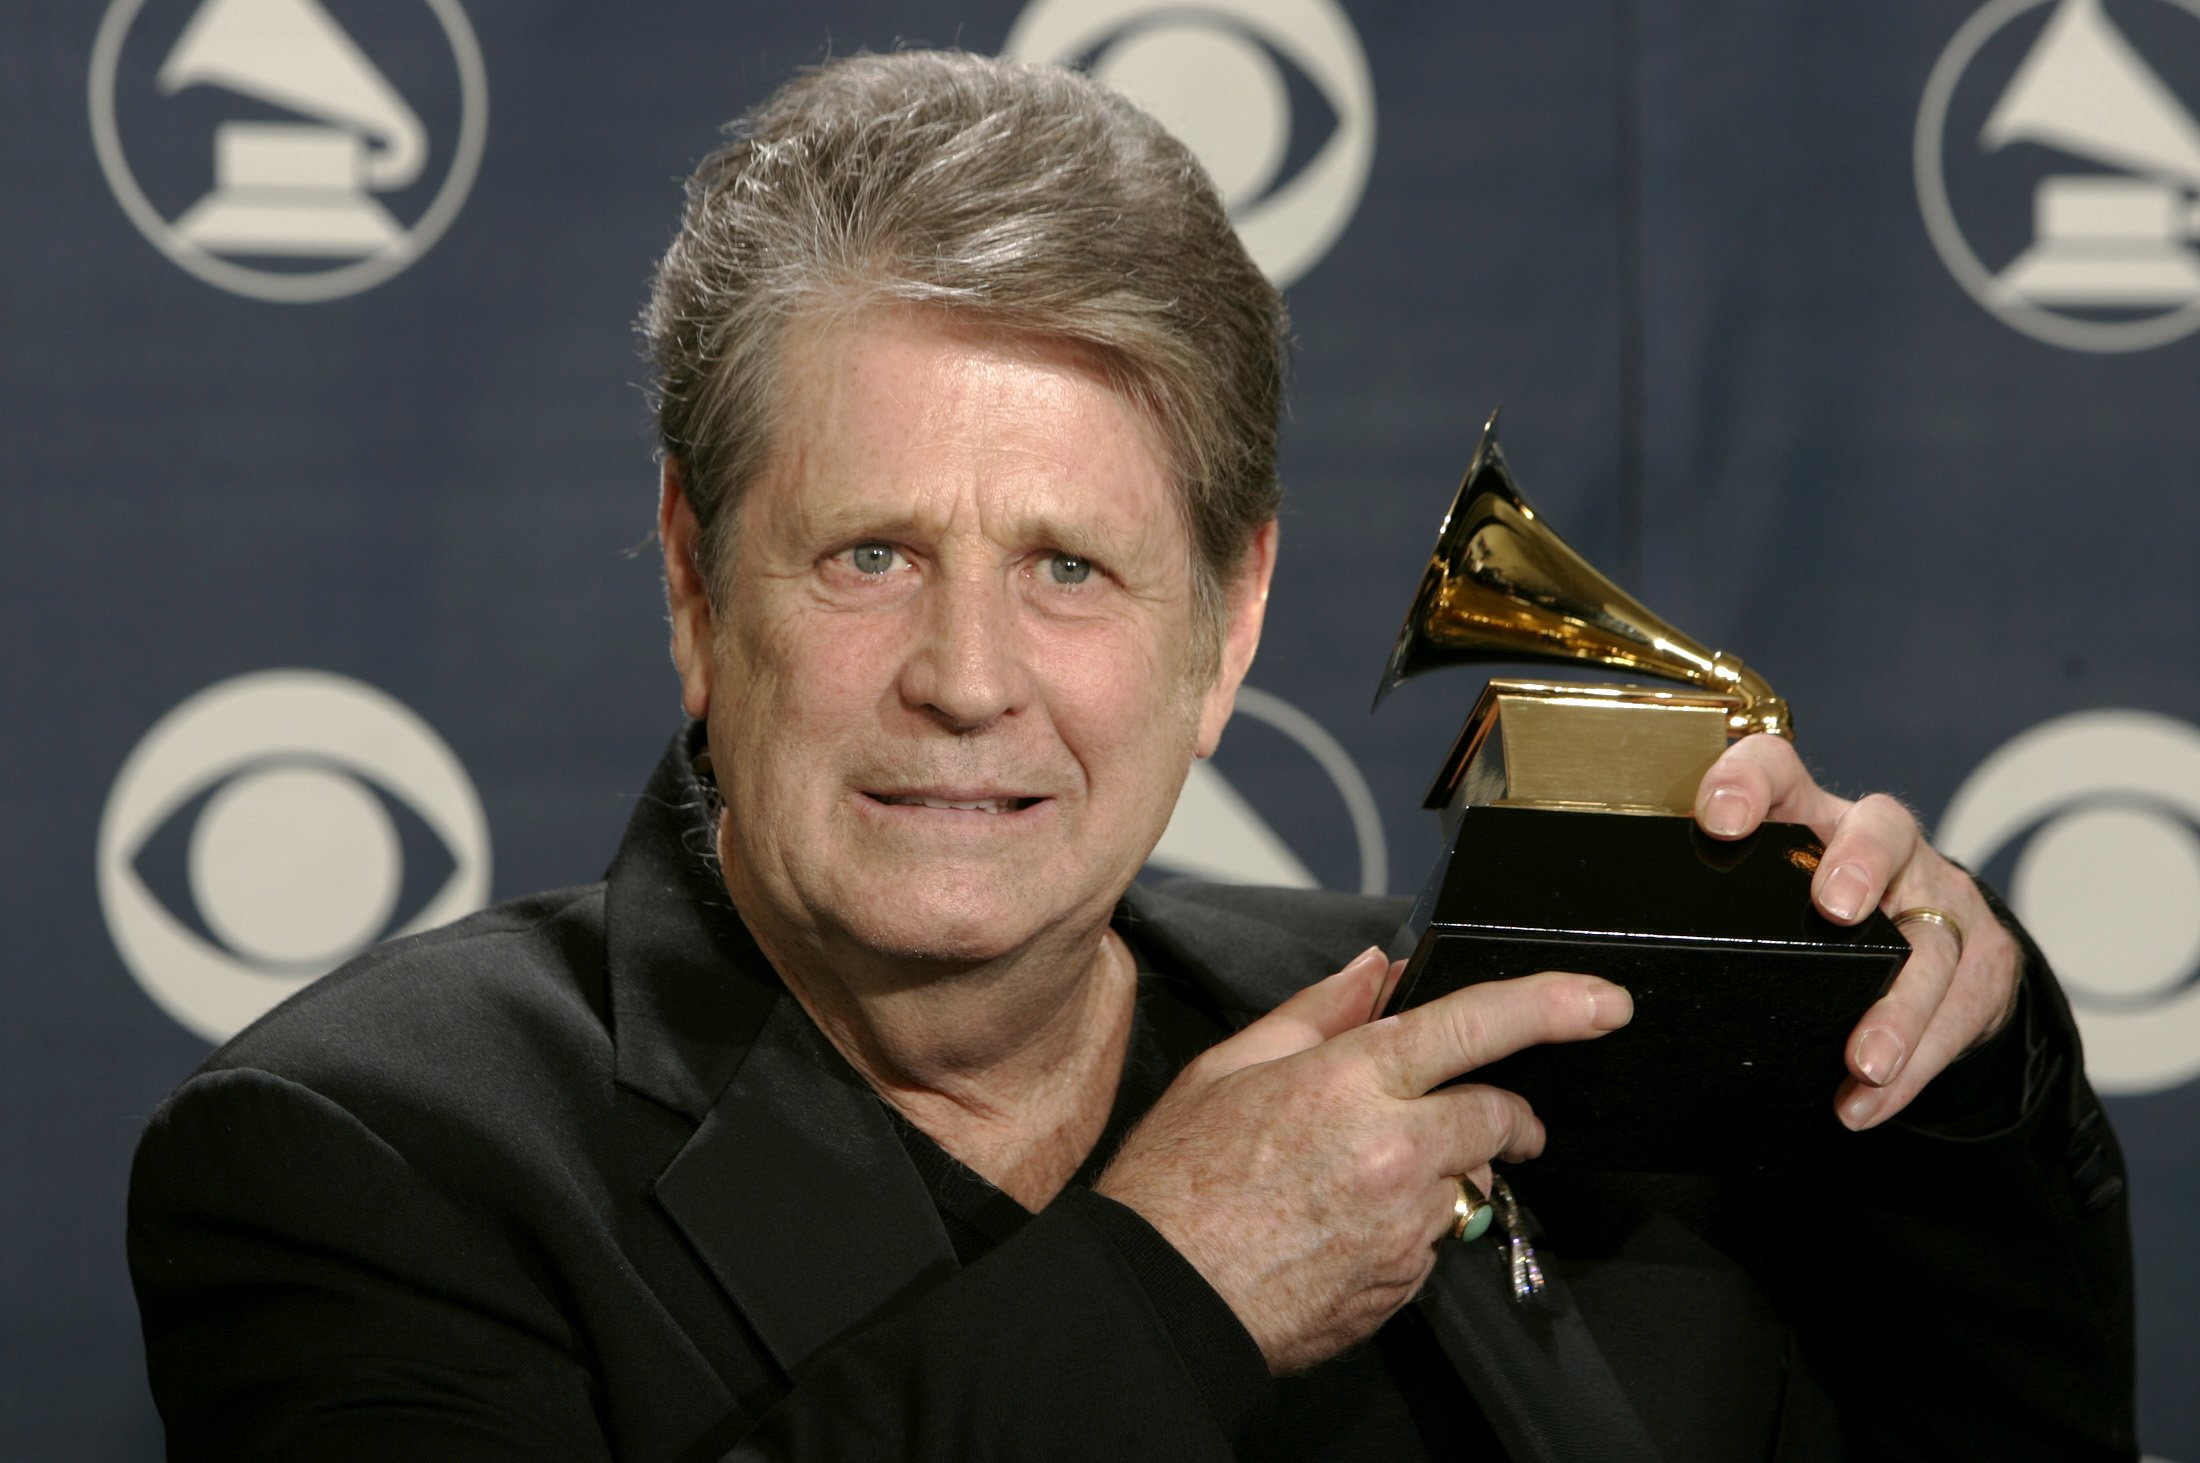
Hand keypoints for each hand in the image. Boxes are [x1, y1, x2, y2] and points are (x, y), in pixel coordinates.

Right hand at [1094, 949, 1628, 1372]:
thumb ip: (1320, 1012)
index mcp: (1350, 1081)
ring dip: (1438, 1171)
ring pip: (1463, 1181)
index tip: (1604, 1003)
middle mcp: (1393, 1151)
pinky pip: (1431, 1240)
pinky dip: (1408, 1225)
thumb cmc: (1177, 1182)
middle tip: (1496, 1116)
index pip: (1476, 1028)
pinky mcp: (1403, 1283)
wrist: (1164, 1299)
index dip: (1552, 1008)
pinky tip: (1343, 1224)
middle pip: (1495, 1115)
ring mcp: (1405, 1224)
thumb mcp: (1230, 1067)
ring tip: (1355, 1179)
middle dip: (1508, 1112)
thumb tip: (1377, 967)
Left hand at [1695, 734, 2021, 1129]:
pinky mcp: (1977, 962)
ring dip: (1895, 1008)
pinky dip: (1910, 1068)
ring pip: (1928, 943)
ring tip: (1861, 1061)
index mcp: (1808, 816)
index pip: (1777, 768)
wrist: (1935, 954)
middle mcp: (1879, 846)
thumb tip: (1615, 967)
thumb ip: (1714, 904)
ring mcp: (1935, 901)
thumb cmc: (1812, 918)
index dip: (1749, 782)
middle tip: (1833, 909)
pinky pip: (1953, 1015)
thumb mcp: (1765, 894)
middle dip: (1858, 866)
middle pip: (1883, 831)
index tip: (1721, 820)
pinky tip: (1867, 1101)